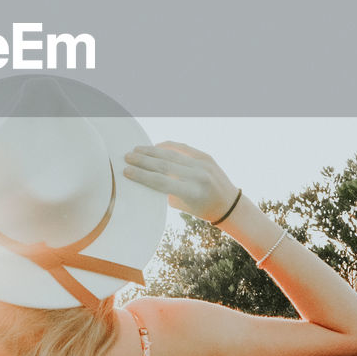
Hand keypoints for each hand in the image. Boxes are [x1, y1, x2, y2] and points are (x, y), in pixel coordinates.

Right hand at [122, 141, 240, 222]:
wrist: (229, 204)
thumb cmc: (202, 209)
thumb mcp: (182, 206)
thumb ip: (165, 192)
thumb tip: (145, 177)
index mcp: (192, 192)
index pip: (161, 182)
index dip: (141, 176)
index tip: (126, 171)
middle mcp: (198, 176)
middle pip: (164, 165)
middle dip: (143, 160)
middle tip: (127, 157)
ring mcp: (203, 164)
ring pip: (172, 154)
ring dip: (152, 151)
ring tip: (137, 149)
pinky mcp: (206, 156)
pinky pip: (183, 148)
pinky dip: (168, 146)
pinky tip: (155, 146)